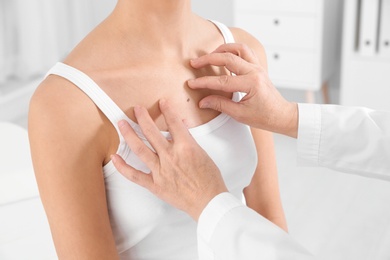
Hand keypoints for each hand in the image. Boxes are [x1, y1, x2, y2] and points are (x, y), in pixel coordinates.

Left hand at [111, 100, 227, 220]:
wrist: (208, 201)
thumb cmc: (209, 180)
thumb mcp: (203, 154)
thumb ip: (189, 140)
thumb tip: (181, 129)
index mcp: (185, 147)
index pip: (173, 122)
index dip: (167, 110)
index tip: (162, 102)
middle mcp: (170, 156)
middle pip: (151, 131)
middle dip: (142, 117)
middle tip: (137, 109)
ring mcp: (160, 170)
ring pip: (140, 148)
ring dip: (129, 134)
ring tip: (121, 124)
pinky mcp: (154, 184)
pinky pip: (134, 175)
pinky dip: (123, 167)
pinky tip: (115, 157)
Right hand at [188, 43, 298, 137]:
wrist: (281, 115)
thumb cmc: (264, 116)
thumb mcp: (240, 114)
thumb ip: (220, 105)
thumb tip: (203, 101)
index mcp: (251, 84)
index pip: (222, 81)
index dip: (205, 82)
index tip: (192, 83)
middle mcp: (255, 72)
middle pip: (228, 58)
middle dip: (209, 59)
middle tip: (195, 63)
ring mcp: (258, 67)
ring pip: (238, 49)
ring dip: (222, 49)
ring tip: (209, 54)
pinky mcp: (258, 67)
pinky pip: (246, 52)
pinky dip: (234, 50)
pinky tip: (224, 54)